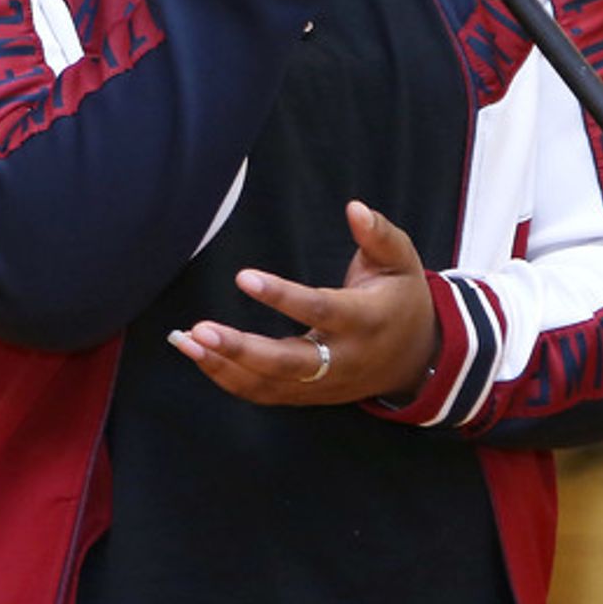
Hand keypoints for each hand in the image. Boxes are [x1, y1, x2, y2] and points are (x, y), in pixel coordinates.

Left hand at [168, 199, 436, 405]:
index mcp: (365, 320)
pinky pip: (263, 394)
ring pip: (268, 385)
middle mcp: (342, 359)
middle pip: (287, 363)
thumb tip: (354, 208)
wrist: (417, 360)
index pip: (320, 310)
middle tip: (199, 329)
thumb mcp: (401, 261)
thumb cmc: (401, 299)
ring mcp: (323, 384)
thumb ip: (378, 234)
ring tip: (185, 340)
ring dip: (223, 367)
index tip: (243, 278)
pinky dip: (228, 379)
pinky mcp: (308, 395)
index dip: (282, 297)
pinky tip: (198, 355)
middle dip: (241, 349)